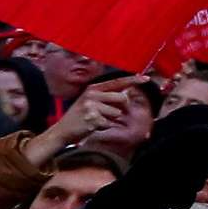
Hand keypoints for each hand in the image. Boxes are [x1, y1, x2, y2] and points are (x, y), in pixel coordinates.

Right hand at [33, 77, 151, 163]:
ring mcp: (92, 106)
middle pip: (122, 98)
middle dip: (121, 108)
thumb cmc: (78, 117)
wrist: (61, 131)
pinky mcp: (93, 119)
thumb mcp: (89, 101)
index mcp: (93, 89)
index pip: (117, 82)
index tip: (146, 78)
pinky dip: (104, 127)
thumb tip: (126, 93)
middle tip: (107, 114)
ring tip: (96, 120)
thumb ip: (106, 96)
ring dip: (110, 119)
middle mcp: (92, 95)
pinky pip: (110, 123)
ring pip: (117, 113)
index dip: (133, 80)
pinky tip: (92, 126)